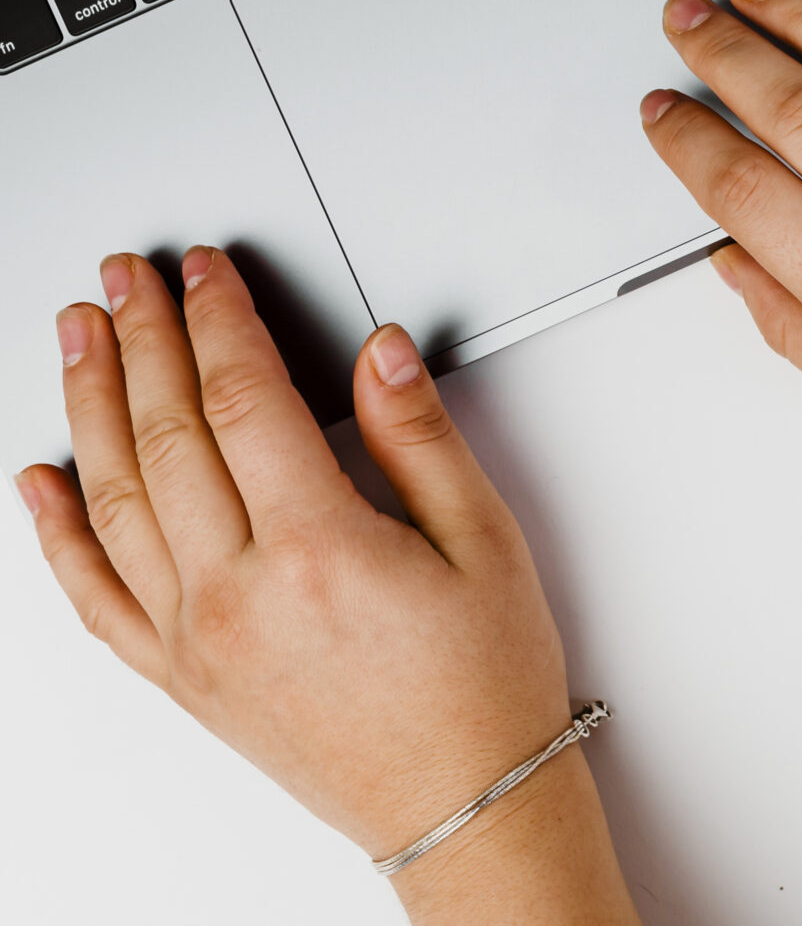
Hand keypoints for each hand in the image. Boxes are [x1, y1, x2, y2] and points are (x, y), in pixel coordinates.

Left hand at [15, 250, 632, 919]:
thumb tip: (379, 354)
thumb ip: (421, 438)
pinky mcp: (179, 677)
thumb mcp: (485, 541)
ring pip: (116, 499)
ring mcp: (196, 639)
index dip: (217, 322)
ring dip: (89, 405)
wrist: (462, 800)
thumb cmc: (482, 684)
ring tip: (79, 338)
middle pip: (167, 435)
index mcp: (320, 549)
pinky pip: (93, 597)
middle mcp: (239, 595)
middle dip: (141, 339)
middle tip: (124, 279)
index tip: (205, 273)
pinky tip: (41, 481)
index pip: (244, 401)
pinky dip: (56, 533)